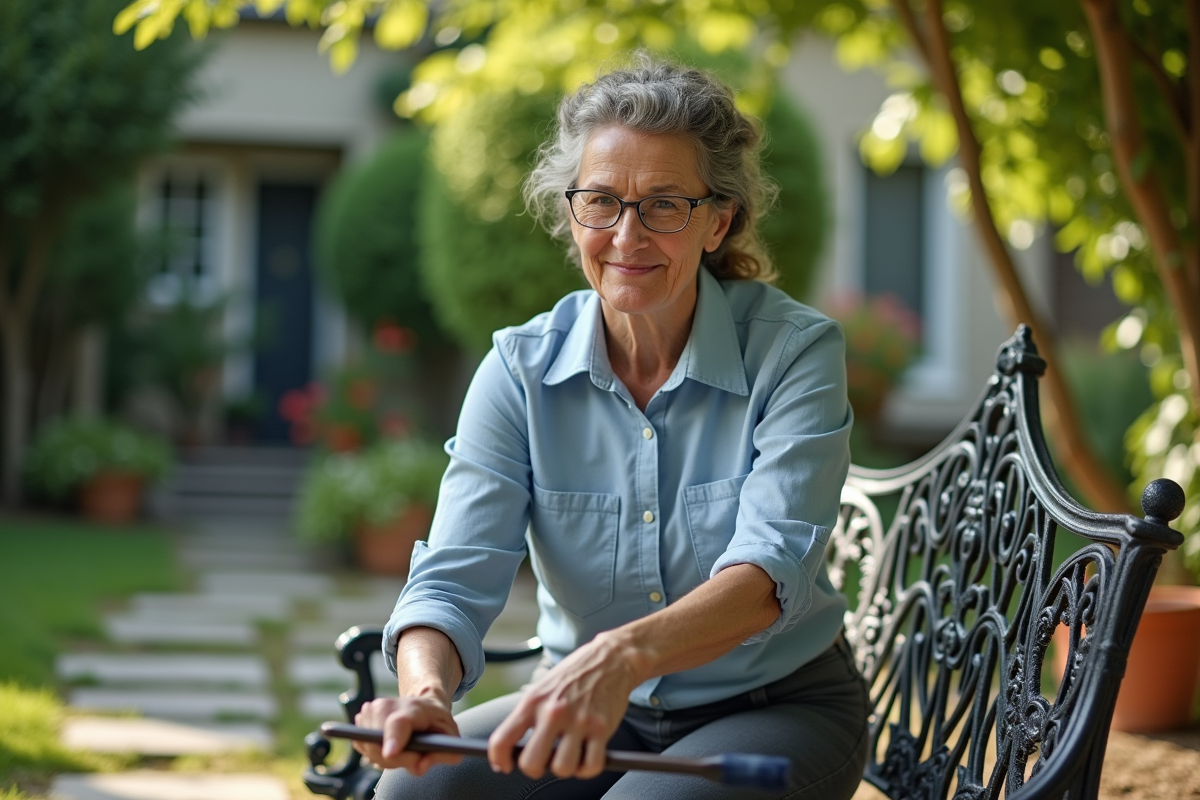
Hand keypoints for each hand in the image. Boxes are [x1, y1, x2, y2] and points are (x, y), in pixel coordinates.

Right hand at [352, 694, 462, 775]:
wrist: (424, 703)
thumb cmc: (437, 722)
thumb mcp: (450, 736)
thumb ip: (442, 754)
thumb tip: (420, 767)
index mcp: (414, 708)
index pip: (399, 723)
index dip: (393, 738)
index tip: (391, 753)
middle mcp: (387, 705)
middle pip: (379, 741)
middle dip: (394, 759)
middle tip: (414, 758)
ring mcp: (372, 709)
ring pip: (369, 746)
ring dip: (385, 757)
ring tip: (404, 748)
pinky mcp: (362, 717)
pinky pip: (362, 745)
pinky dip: (375, 752)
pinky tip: (392, 745)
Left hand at [487, 632, 641, 780]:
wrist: (610, 658)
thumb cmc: (574, 675)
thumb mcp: (542, 688)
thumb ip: (528, 716)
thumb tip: (514, 749)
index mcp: (532, 701)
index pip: (502, 740)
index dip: (498, 759)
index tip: (504, 765)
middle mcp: (553, 711)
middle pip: (531, 764)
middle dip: (535, 769)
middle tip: (543, 760)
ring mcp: (578, 720)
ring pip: (562, 769)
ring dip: (565, 767)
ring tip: (569, 754)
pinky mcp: (602, 728)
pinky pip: (590, 766)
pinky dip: (587, 768)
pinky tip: (586, 756)